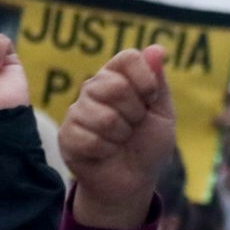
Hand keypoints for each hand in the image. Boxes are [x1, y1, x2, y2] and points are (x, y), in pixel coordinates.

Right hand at [59, 46, 174, 229]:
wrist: (133, 181)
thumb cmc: (148, 145)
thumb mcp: (162, 113)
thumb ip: (158, 82)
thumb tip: (157, 48)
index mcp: (118, 78)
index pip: (128, 58)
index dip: (145, 80)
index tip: (150, 99)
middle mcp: (94, 89)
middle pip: (115, 85)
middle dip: (135, 113)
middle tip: (133, 126)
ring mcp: (77, 111)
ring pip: (103, 115)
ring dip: (121, 134)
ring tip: (119, 140)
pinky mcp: (67, 135)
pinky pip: (90, 138)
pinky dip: (106, 150)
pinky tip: (105, 152)